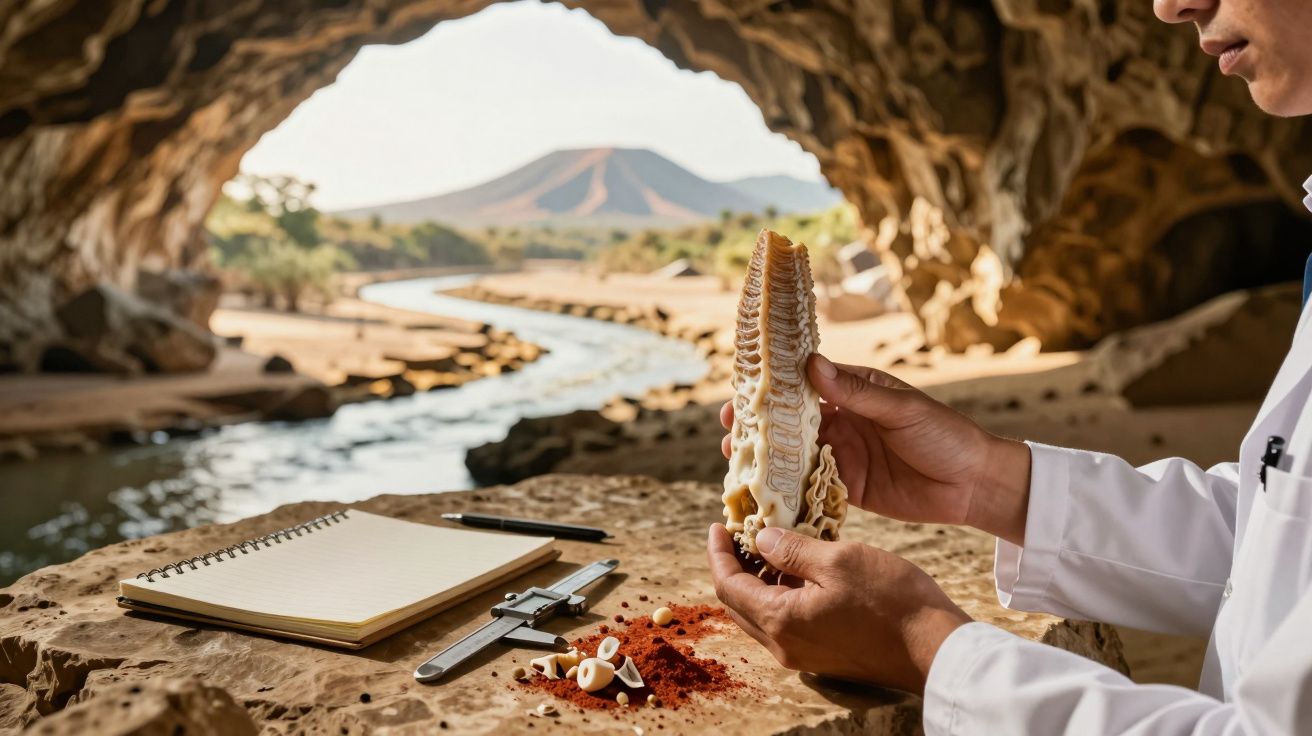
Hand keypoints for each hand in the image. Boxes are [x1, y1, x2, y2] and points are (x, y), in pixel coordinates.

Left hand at [707, 523, 970, 693]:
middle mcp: (784, 645)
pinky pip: (786, 623)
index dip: (717, 553)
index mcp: (780, 621)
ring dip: (758, 580)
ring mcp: (804, 654)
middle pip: (738, 604)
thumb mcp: (838, 560)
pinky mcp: (824, 655)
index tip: (718, 525)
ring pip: (762, 614)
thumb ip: (792, 550)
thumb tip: (760, 539)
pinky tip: (800, 569)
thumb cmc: (891, 601)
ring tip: (771, 544)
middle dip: (733, 566)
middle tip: (740, 532)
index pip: (726, 586)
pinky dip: (781, 595)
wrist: (937, 649)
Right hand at [720, 354, 1030, 544]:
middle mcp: (845, 421)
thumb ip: (857, 392)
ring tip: (737, 463)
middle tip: (729, 432)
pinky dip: (789, 491)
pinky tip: (765, 495)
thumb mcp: (901, 409)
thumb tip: (812, 365)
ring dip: (768, 460)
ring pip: (797, 456)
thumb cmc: (945, 435)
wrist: (976, 484)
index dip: (771, 388)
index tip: (742, 392)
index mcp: (855, 392)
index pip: (804, 385)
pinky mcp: (851, 489)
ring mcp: (845, 456)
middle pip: (792, 422)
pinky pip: (813, 488)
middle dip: (760, 427)